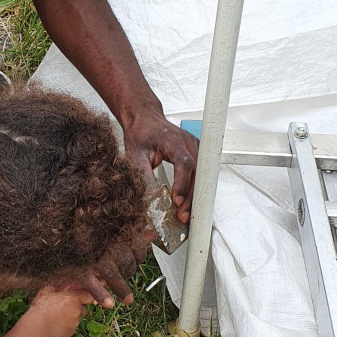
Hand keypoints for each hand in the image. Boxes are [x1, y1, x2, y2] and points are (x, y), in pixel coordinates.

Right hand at [28, 285, 94, 336]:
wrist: (37, 326)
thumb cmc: (41, 306)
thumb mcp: (47, 290)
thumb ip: (57, 286)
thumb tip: (59, 284)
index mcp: (74, 298)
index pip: (89, 296)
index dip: (85, 296)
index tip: (79, 296)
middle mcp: (77, 311)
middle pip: (84, 309)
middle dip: (78, 307)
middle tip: (66, 306)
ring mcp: (75, 323)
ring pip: (77, 319)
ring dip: (71, 316)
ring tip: (58, 316)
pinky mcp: (70, 332)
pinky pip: (71, 327)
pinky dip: (66, 325)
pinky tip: (56, 323)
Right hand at [72, 223, 154, 307]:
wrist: (61, 232)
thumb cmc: (88, 231)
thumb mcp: (110, 228)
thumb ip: (132, 232)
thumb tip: (151, 233)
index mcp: (116, 235)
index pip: (136, 249)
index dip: (139, 255)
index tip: (135, 257)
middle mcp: (107, 247)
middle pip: (126, 263)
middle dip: (128, 269)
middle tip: (125, 271)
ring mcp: (94, 258)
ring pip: (113, 274)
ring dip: (121, 288)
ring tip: (128, 300)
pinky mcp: (81, 268)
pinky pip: (92, 283)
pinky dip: (100, 293)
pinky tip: (109, 304)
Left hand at [121, 109, 197, 223]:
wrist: (144, 120)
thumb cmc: (141, 134)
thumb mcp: (135, 156)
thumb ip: (144, 176)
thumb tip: (151, 198)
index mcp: (172, 140)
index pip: (184, 162)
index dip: (182, 183)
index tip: (176, 200)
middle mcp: (188, 143)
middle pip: (196, 173)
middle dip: (190, 197)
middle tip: (182, 215)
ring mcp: (195, 148)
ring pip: (201, 177)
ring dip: (193, 197)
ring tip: (184, 214)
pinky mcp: (196, 154)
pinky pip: (199, 175)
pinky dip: (194, 190)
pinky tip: (187, 203)